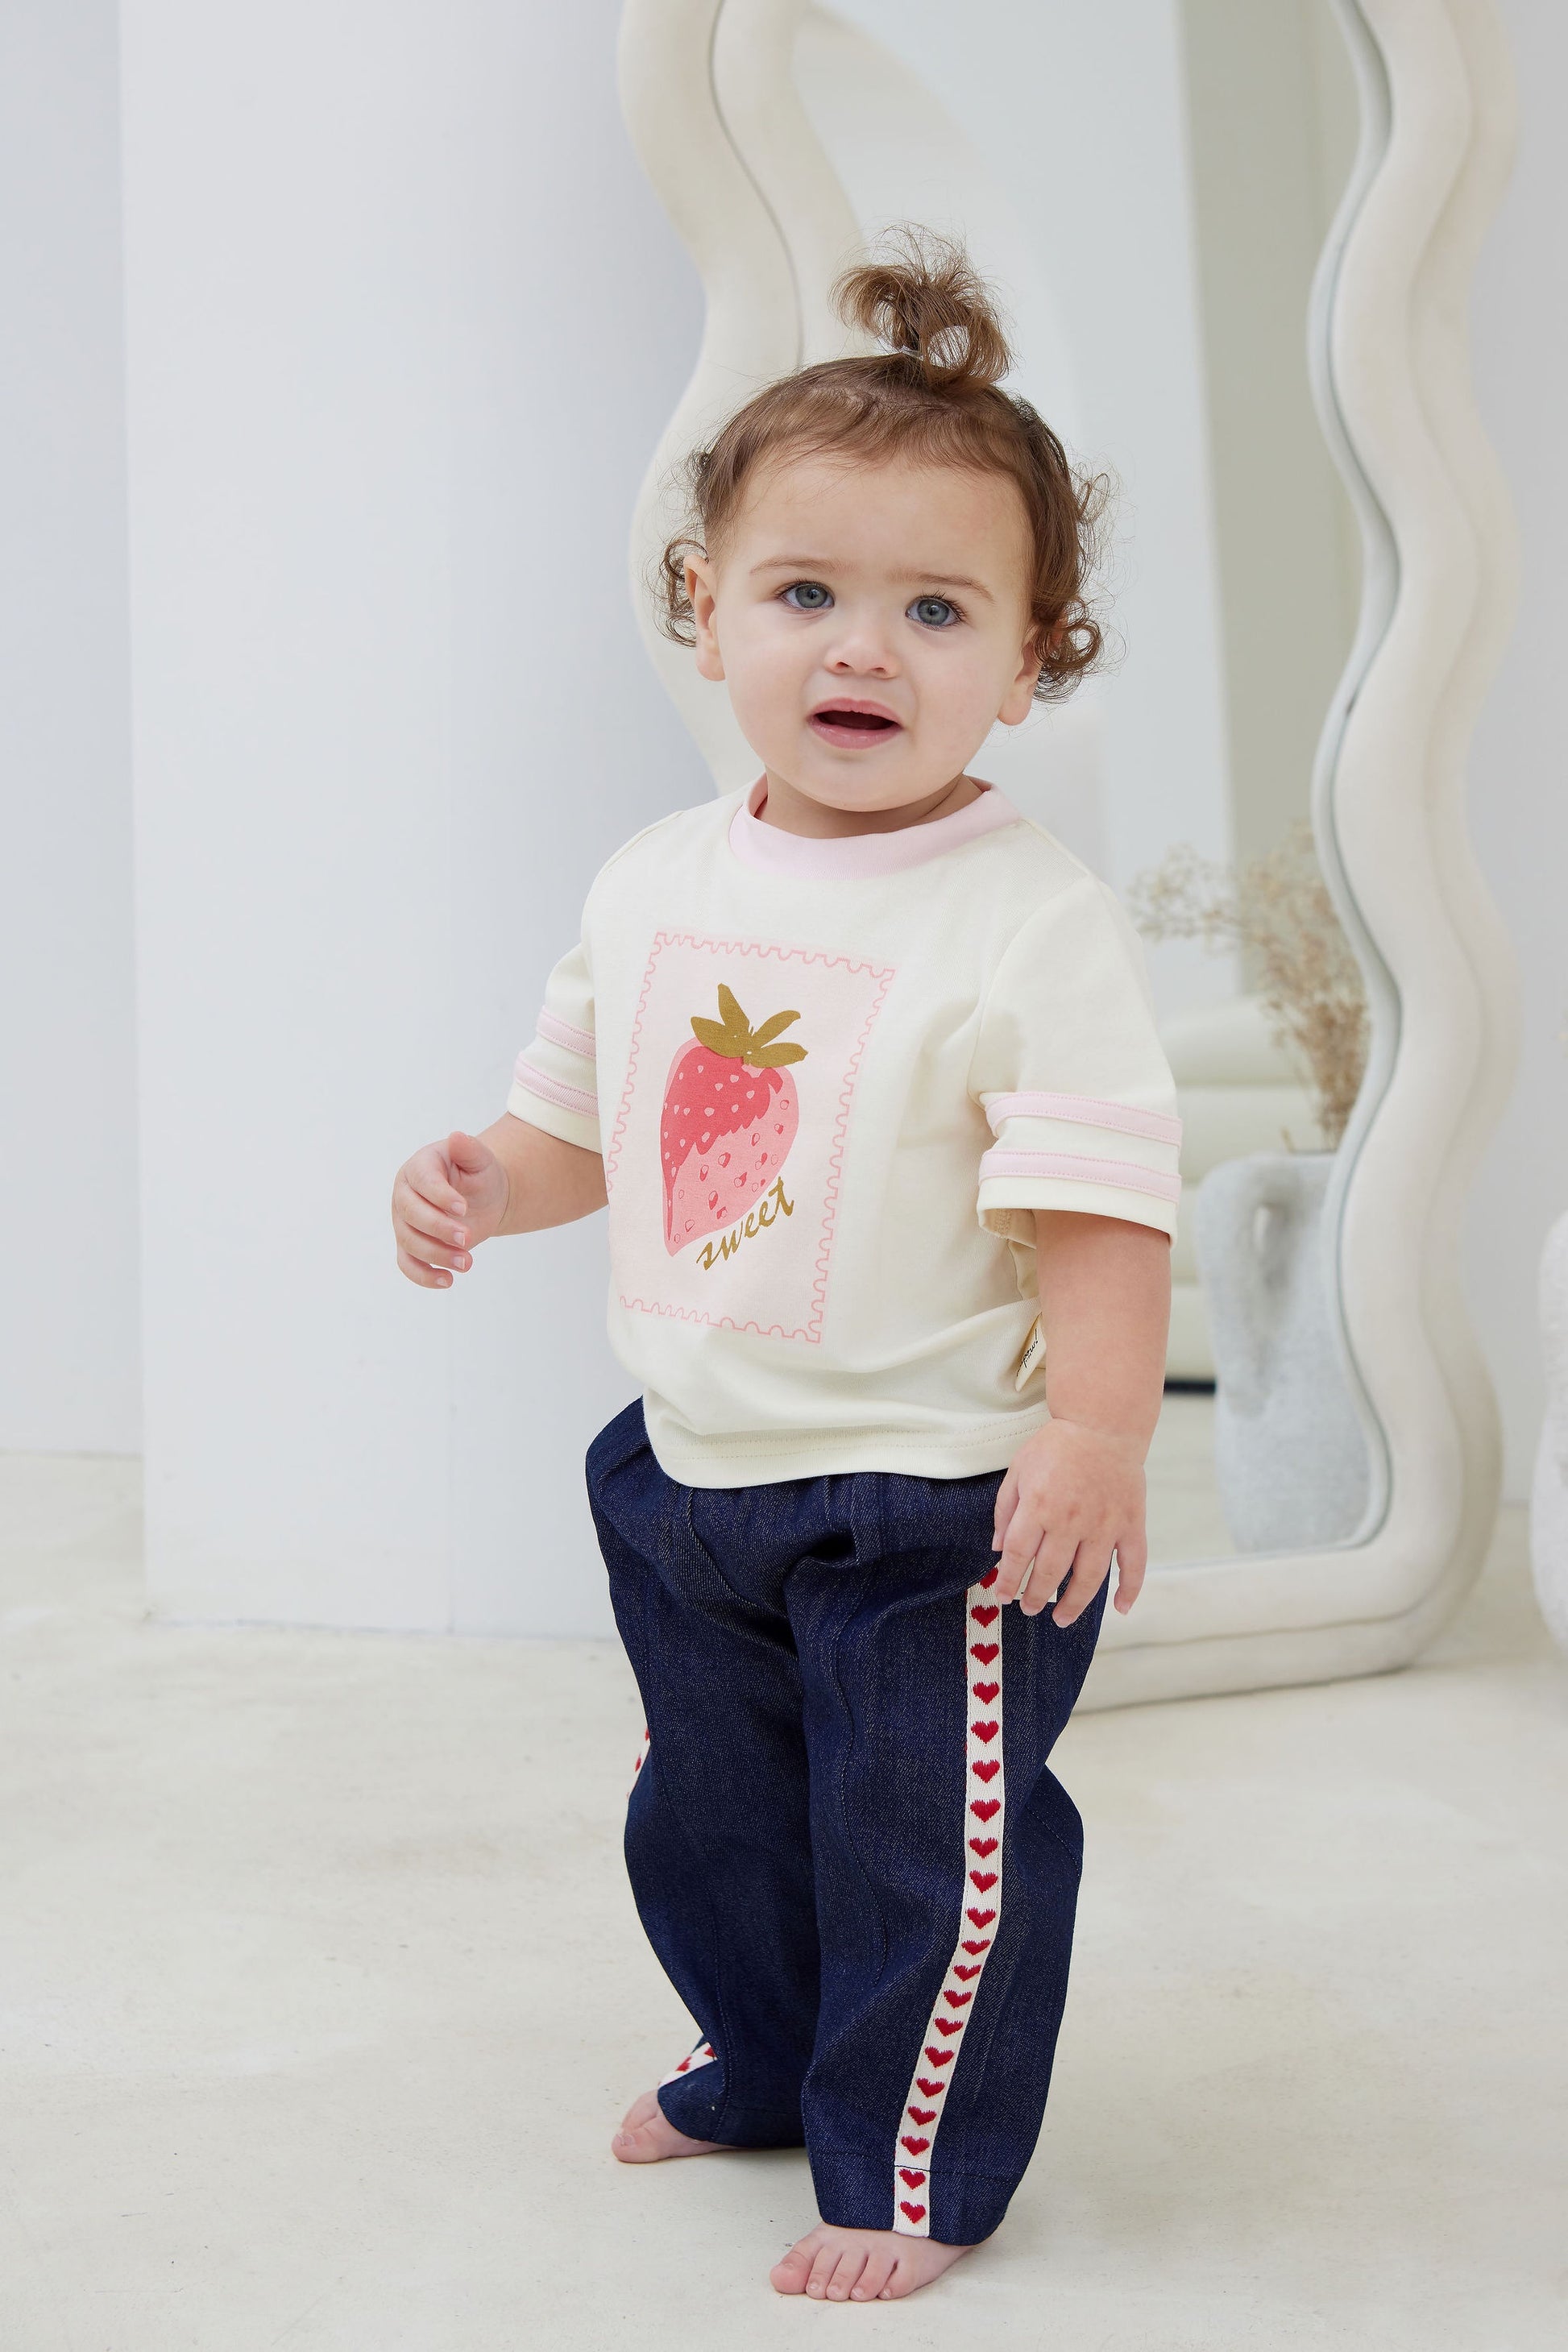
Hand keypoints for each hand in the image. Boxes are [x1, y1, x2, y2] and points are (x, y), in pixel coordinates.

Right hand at [392, 1129, 508, 1289]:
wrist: (483, 1197)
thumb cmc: (479, 1174)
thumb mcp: (480, 1159)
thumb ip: (469, 1149)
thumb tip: (457, 1137)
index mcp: (419, 1168)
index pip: (422, 1182)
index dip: (440, 1196)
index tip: (463, 1208)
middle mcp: (405, 1195)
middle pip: (411, 1215)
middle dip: (438, 1229)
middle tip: (468, 1238)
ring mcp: (403, 1222)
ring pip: (409, 1243)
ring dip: (437, 1256)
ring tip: (468, 1262)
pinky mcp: (409, 1246)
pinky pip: (407, 1264)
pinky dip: (424, 1276)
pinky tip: (448, 1281)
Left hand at [990, 1418, 1147, 1623]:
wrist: (1101, 1424)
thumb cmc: (1056, 1446)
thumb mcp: (1018, 1470)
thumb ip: (1006, 1510)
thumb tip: (1000, 1549)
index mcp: (1039, 1505)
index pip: (1019, 1555)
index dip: (1009, 1580)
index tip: (1002, 1595)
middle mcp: (1071, 1520)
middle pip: (1051, 1572)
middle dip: (1036, 1597)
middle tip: (1030, 1609)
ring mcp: (1105, 1524)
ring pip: (1089, 1577)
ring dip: (1074, 1604)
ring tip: (1062, 1619)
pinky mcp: (1131, 1523)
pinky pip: (1134, 1563)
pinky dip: (1130, 1589)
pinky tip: (1120, 1608)